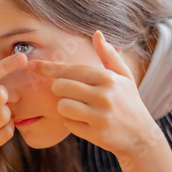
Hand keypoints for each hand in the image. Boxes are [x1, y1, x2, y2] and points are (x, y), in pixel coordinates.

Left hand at [26, 31, 154, 155]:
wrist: (141, 137)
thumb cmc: (129, 103)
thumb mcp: (124, 77)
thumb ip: (109, 56)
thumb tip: (97, 34)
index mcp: (108, 78)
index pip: (70, 69)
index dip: (48, 67)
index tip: (30, 65)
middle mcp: (104, 95)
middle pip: (60, 87)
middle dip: (59, 90)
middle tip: (72, 94)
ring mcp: (100, 116)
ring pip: (62, 106)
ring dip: (65, 107)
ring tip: (80, 109)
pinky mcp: (95, 134)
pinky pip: (69, 124)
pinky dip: (73, 123)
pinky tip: (86, 123)